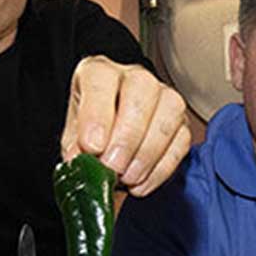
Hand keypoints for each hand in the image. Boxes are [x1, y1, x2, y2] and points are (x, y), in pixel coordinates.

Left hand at [60, 55, 190, 196]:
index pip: (100, 78)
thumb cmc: (91, 137)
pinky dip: (162, 167)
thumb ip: (77, 151)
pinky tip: (142, 183)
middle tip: (113, 167)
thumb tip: (85, 167)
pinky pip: (182, 139)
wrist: (108, 148)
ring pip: (170, 110)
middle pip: (142, 89)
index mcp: (98, 72)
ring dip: (148, 151)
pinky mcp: (181, 121)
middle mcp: (134, 77)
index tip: (92, 147)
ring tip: (128, 178)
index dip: (97, 113)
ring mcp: (163, 96)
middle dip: (127, 135)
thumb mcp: (73, 142)